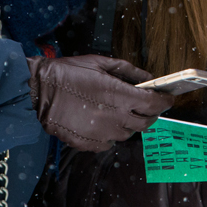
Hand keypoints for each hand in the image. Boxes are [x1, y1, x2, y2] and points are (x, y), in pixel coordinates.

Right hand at [26, 54, 172, 151]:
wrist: (38, 90)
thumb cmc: (68, 72)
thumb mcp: (100, 63)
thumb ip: (128, 71)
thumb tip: (148, 78)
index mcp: (119, 95)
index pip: (154, 104)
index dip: (165, 102)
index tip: (168, 99)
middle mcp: (114, 117)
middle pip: (145, 123)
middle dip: (151, 115)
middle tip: (148, 107)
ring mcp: (101, 133)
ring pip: (128, 135)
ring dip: (129, 125)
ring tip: (120, 113)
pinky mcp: (88, 144)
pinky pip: (109, 143)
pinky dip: (110, 135)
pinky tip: (102, 123)